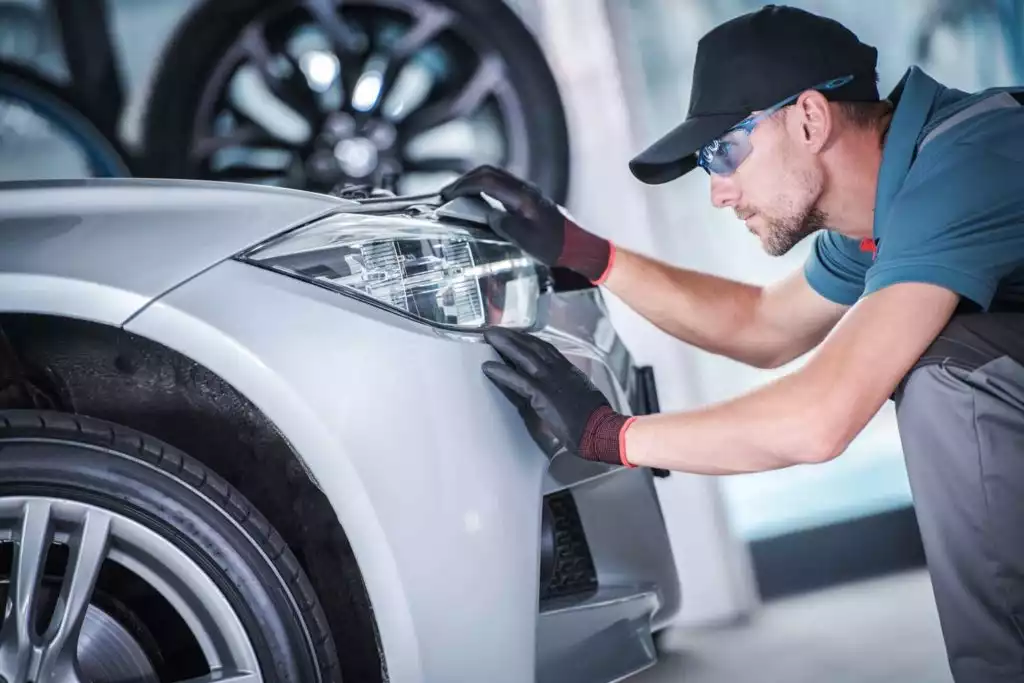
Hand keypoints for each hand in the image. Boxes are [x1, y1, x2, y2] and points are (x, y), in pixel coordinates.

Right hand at [440, 165, 614, 283]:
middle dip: (465, 179)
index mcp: (522, 196)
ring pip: (496, 175)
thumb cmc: (556, 246)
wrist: (579, 247)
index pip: (486, 180)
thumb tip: (488, 215)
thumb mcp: (527, 241)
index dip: (463, 185)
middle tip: (448, 192)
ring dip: (475, 181)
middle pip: (489, 172)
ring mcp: (528, 191)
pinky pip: (502, 184)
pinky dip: (485, 187)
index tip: (447, 194)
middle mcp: (525, 189)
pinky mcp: (529, 198)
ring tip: (459, 194)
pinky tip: (479, 199)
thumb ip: (504, 225)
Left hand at [482, 327, 634, 466]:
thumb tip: (563, 385)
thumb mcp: (584, 393)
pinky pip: (517, 380)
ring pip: (523, 356)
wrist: (602, 430)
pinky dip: (502, 372)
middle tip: (496, 329)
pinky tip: (488, 367)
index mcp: (569, 370)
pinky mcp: (542, 395)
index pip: (546, 348)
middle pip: (532, 346)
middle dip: (512, 336)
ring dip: (504, 345)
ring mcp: (550, 381)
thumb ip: (570, 385)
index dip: (529, 339)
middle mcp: (559, 370)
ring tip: (489, 337)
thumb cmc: (596, 418)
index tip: (517, 333)